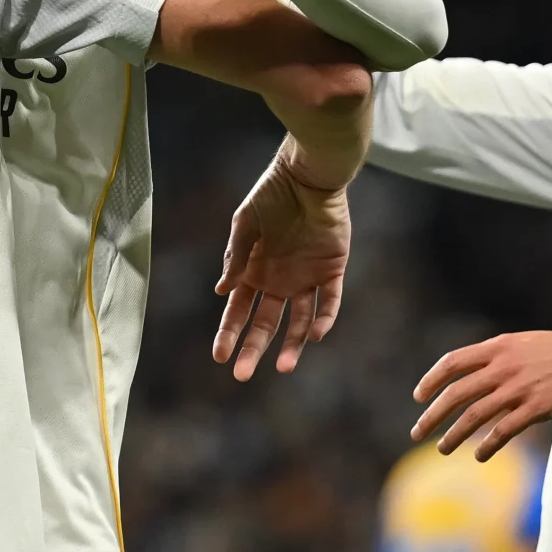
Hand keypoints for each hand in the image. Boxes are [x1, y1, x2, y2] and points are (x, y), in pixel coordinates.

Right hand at [210, 146, 350, 380]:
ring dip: (292, 345)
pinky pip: (329, 302)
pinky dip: (324, 319)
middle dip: (253, 348)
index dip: (229, 333)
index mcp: (254, 271)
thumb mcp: (245, 223)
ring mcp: (306, 278)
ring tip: (284, 368)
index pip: (239, 310)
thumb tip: (221, 291)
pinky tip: (315, 335)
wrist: (308, 175)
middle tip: (241, 375)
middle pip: (266, 323)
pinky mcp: (332, 271)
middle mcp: (279, 280)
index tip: (219, 356)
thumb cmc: (272, 194)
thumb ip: (235, 256)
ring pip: (300, 321)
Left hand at [410, 327, 551, 460]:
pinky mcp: (537, 408)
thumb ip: (496, 356)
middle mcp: (503, 367)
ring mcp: (519, 388)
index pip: (452, 362)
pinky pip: (504, 430)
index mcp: (497, 347)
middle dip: (432, 415)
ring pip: (475, 415)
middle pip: (456, 393)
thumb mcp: (522, 343)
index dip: (431, 380)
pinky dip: (487, 445)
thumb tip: (470, 373)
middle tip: (416, 433)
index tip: (418, 397)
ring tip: (442, 449)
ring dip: (454, 435)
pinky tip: (479, 456)